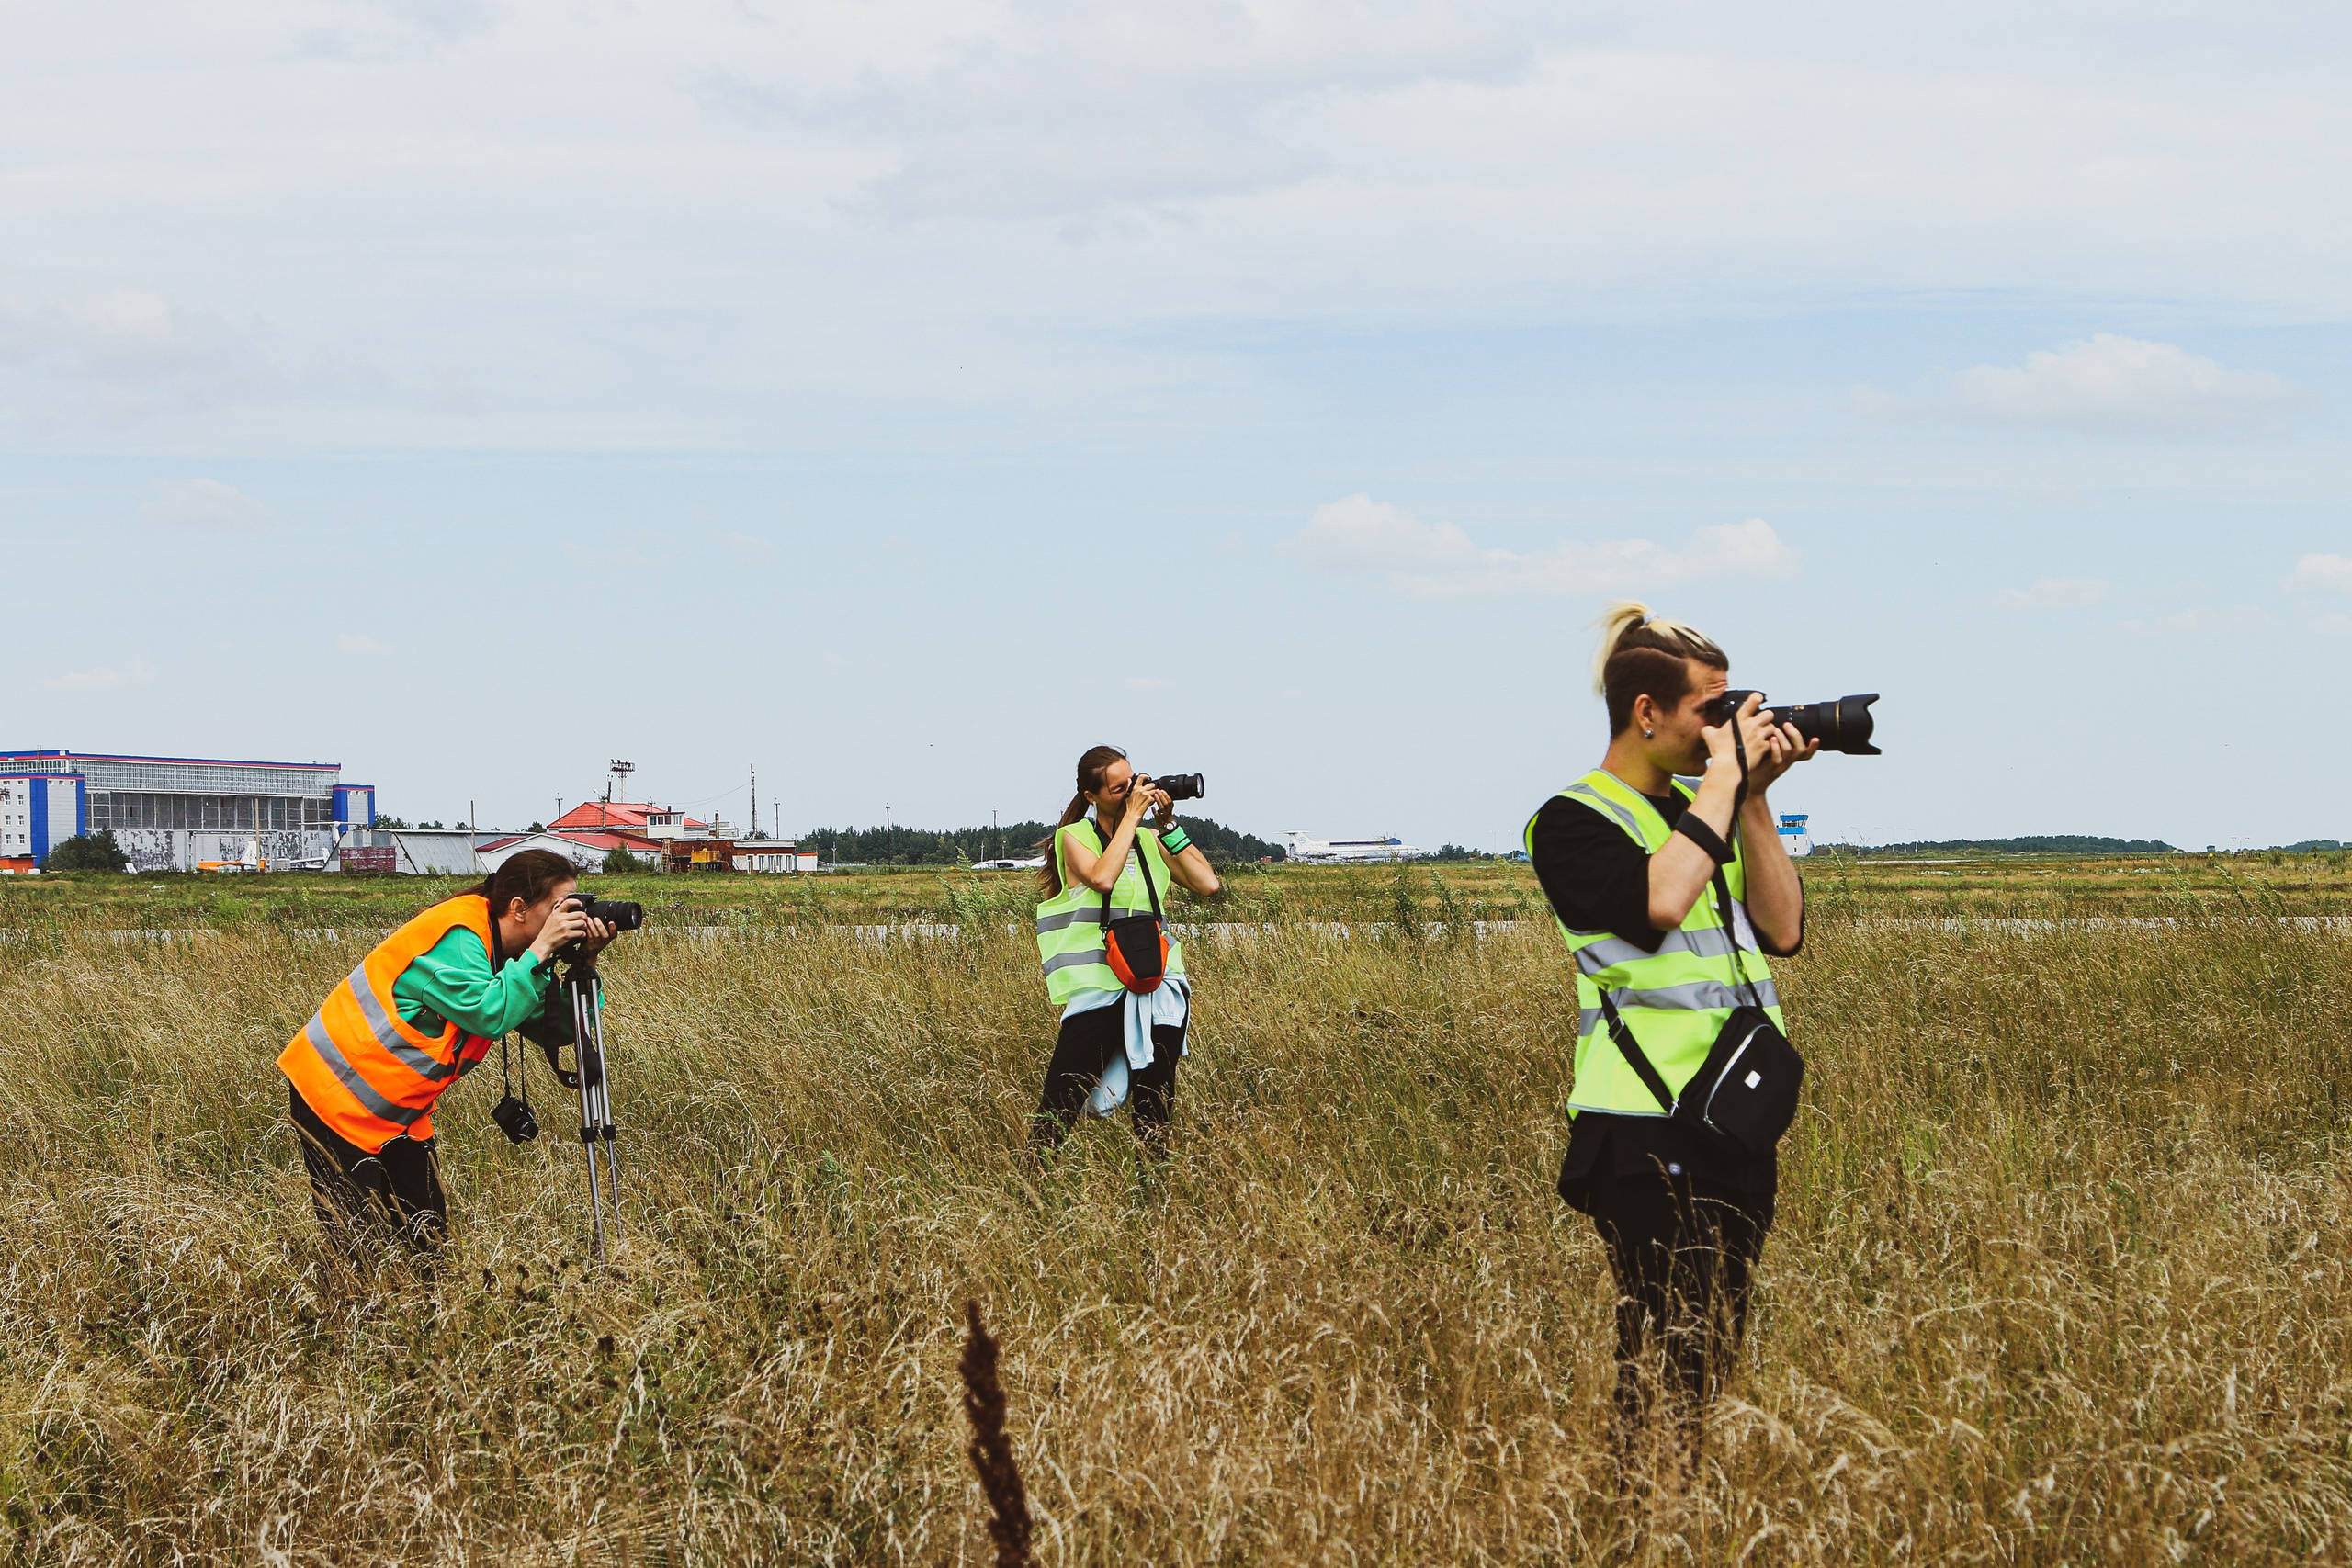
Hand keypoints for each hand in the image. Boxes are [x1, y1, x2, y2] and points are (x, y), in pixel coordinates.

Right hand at [528, 902, 592, 962]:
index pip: (568, 902)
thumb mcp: (550, 918)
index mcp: (557, 913)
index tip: (581, 904)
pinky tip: (581, 935)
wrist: (543, 944)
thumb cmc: (547, 931)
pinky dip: (583, 934)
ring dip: (585, 926)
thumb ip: (556, 908)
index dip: (577, 902)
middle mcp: (560, 918)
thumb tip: (561, 899)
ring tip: (583, 928)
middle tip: (584, 920)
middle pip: (580, 914)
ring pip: (582, 923)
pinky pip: (581, 933)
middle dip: (585, 917)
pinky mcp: (567, 935)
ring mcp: (564, 927)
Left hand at [577, 916, 614, 956]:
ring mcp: (597, 945)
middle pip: (604, 935)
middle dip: (600, 926)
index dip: (613, 928)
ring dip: (592, 926)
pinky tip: (585, 925)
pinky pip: (589, 937)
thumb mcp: (601, 935)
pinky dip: (587, 930)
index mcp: (609, 939)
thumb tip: (599, 914)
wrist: (588, 954)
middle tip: (596, 918)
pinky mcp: (590, 946)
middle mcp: (604, 942)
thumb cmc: (595, 940)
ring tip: (589, 919)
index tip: (611, 922)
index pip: (614, 934)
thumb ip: (601, 928)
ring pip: (596, 935)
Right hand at [1122, 781, 1168, 825]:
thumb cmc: (1130, 805)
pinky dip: (1153, 800)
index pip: (1141, 777)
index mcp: (1135, 788)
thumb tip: (1129, 780)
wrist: (1133, 814)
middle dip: (1152, 787)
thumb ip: (1129, 786)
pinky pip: (1155, 797)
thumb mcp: (1128, 794)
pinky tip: (1149, 802)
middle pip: (1151, 784)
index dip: (1146, 776)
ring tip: (1149, 798)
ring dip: (1154, 794)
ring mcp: (1146, 795)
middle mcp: (1141, 790)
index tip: (1148, 778)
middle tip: (1150, 791)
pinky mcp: (1150, 800)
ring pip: (1154, 791)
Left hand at [1140, 781, 1176, 828]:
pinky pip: (1157, 814)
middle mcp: (1168, 811)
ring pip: (1162, 808)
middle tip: (1157, 790)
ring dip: (1158, 801)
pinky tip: (1152, 807)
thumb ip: (1164, 802)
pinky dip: (1154, 811)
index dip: (1166, 795)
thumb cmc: (1165, 816)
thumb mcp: (1167, 808)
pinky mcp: (1159, 819)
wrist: (1166, 827)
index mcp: (1170, 808)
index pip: (1169, 800)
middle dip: (1162, 796)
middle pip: (1166, 803)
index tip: (1162, 790)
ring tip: (1154, 795)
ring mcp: (1163, 815)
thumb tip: (1160, 793)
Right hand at [1700, 694, 1817, 787]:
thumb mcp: (1709, 736)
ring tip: (1764, 735)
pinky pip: (1772, 742)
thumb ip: (1710, 729)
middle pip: (1768, 713)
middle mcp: (1752, 725)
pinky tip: (1764, 747)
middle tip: (1761, 722)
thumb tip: (1707, 729)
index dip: (1757, 698)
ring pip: (1772, 727)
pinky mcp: (1764, 747)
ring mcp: (1759, 736)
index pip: (1753, 701)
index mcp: (1739, 719)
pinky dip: (1770, 744)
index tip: (1757, 699)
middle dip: (1766, 717)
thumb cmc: (1720, 752)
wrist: (1728, 766)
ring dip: (1769, 730)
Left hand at [1742, 707, 1819, 792]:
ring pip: (1789, 751)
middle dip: (1796, 735)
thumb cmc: (1759, 765)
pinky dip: (1776, 747)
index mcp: (1790, 758)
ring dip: (1783, 737)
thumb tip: (1777, 723)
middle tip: (1787, 724)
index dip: (1814, 747)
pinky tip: (1771, 739)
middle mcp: (1788, 762)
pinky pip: (1777, 758)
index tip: (1816, 738)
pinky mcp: (1770, 768)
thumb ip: (1776, 740)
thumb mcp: (1771, 752)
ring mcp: (1780, 766)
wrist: (1751, 782)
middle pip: (1801, 750)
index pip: (1807, 753)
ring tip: (1775, 729)